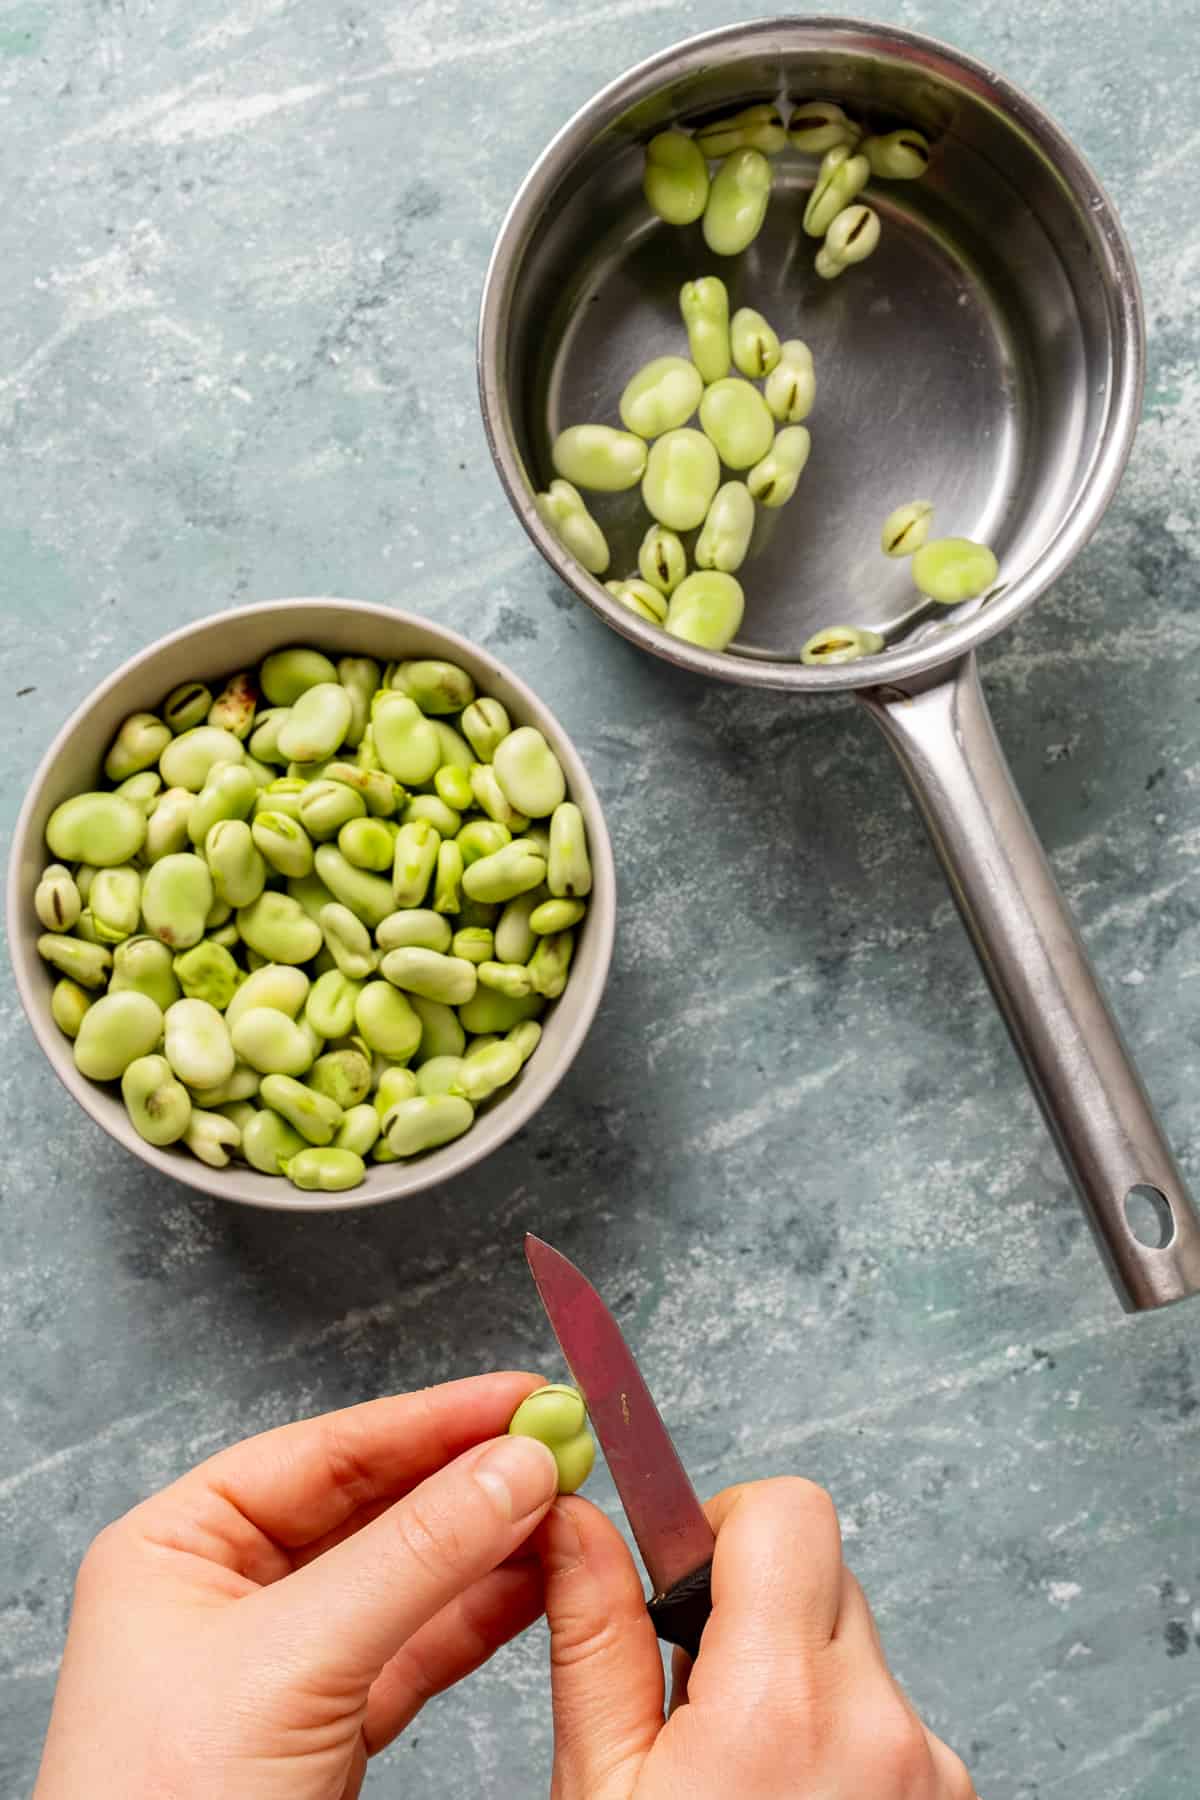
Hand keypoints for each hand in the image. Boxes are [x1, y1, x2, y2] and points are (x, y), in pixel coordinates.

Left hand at [35, 1374, 558, 1799]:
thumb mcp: (292, 1665)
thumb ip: (413, 1559)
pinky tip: (536, 1583)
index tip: (521, 1398)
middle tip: (558, 1446)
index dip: (432, 1418)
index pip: (326, 1451)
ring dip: (488, 1543)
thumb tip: (512, 1469)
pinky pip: (416, 1646)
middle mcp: (225, 1588)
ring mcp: (279, 1658)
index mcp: (179, 1545)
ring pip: (405, 1574)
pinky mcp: (325, 1722)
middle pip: (372, 1504)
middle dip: (469, 1477)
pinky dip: (481, 1615)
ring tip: (565, 1508)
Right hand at [536, 1477, 975, 1798]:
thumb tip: (574, 1524)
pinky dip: (839, 1733)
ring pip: (858, 1646)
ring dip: (799, 1672)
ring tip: (740, 1770)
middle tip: (694, 1686)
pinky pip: (890, 1717)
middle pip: (826, 1572)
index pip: (787, 1514)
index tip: (684, 1570)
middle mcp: (882, 1729)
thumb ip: (595, 1637)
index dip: (723, 1522)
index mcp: (784, 1706)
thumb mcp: (602, 1792)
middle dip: (754, 1601)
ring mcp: (929, 1775)